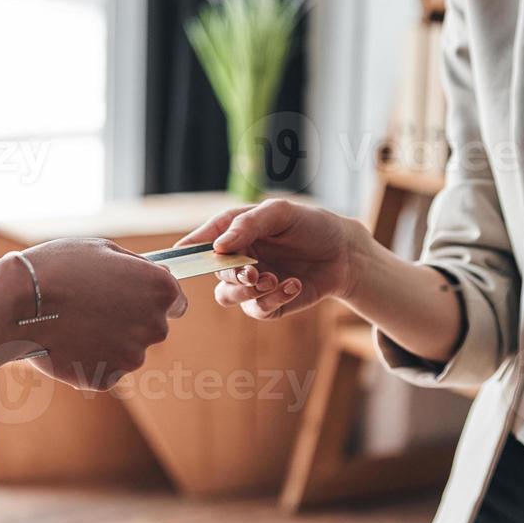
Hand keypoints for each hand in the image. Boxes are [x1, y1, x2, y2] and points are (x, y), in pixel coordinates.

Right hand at [3, 238, 186, 389]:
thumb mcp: (104, 250)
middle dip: (130, 320)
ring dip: (109, 340)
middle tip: (94, 307)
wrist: (19, 303)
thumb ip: (136, 268)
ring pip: (127, 349)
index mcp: (160, 290)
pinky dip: (90, 359)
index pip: (176, 302)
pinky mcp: (108, 378)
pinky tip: (68, 341)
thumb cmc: (59, 268)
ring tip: (75, 322)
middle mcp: (155, 326)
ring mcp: (132, 356)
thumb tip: (153, 275)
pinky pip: (104, 368)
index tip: (133, 297)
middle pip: (152, 328)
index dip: (153, 299)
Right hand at [178, 198, 365, 319]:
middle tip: (252, 272)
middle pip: (213, 272)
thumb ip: (247, 224)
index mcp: (234, 233)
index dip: (188, 248)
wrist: (345, 253)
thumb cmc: (311, 225)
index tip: (178, 254)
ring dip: (246, 290)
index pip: (203, 240)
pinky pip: (258, 309)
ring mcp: (252, 283)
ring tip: (273, 279)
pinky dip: (275, 299)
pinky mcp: (269, 304)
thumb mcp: (280, 213)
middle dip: (231, 273)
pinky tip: (294, 284)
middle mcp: (238, 259)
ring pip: (226, 296)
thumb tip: (217, 246)